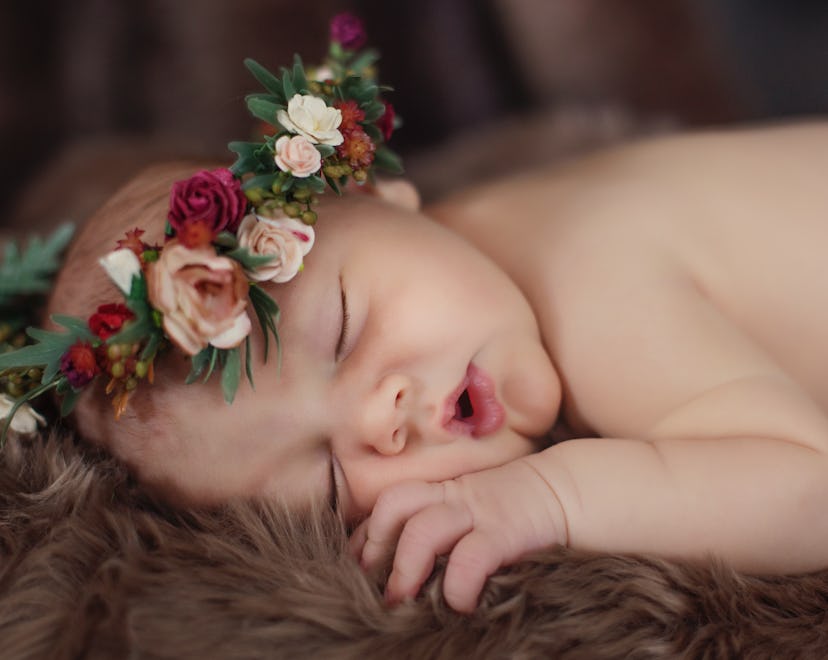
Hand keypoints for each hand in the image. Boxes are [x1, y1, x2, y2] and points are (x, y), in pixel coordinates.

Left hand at [349, 456, 566, 612]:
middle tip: (369, 581)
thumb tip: (411, 568)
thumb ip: (448, 528)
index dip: (367, 531)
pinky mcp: (506, 531)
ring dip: (405, 567)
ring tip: (400, 600)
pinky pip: (470, 557)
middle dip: (375, 543)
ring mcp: (480, 511)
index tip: (355, 563)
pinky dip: (457, 585)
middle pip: (396, 503)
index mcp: (445, 493)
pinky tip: (460, 605)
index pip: (393, 501)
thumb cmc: (519, 513)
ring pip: (423, 528)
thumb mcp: (476, 511)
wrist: (569, 492)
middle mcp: (456, 498)